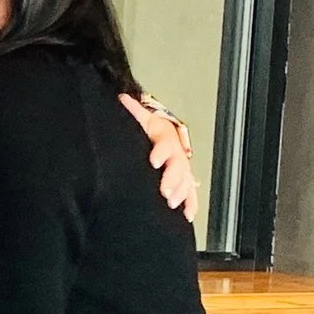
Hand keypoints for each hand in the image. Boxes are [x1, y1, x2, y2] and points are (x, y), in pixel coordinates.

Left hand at [119, 94, 198, 225]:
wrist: (163, 135)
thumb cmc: (151, 130)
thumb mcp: (143, 120)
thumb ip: (134, 112)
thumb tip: (122, 99)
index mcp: (166, 138)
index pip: (165, 144)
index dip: (161, 152)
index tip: (154, 161)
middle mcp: (177, 154)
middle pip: (178, 166)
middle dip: (172, 179)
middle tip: (164, 191)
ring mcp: (182, 168)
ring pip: (185, 181)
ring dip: (180, 192)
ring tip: (171, 203)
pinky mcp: (183, 181)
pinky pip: (190, 193)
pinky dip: (190, 204)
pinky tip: (187, 214)